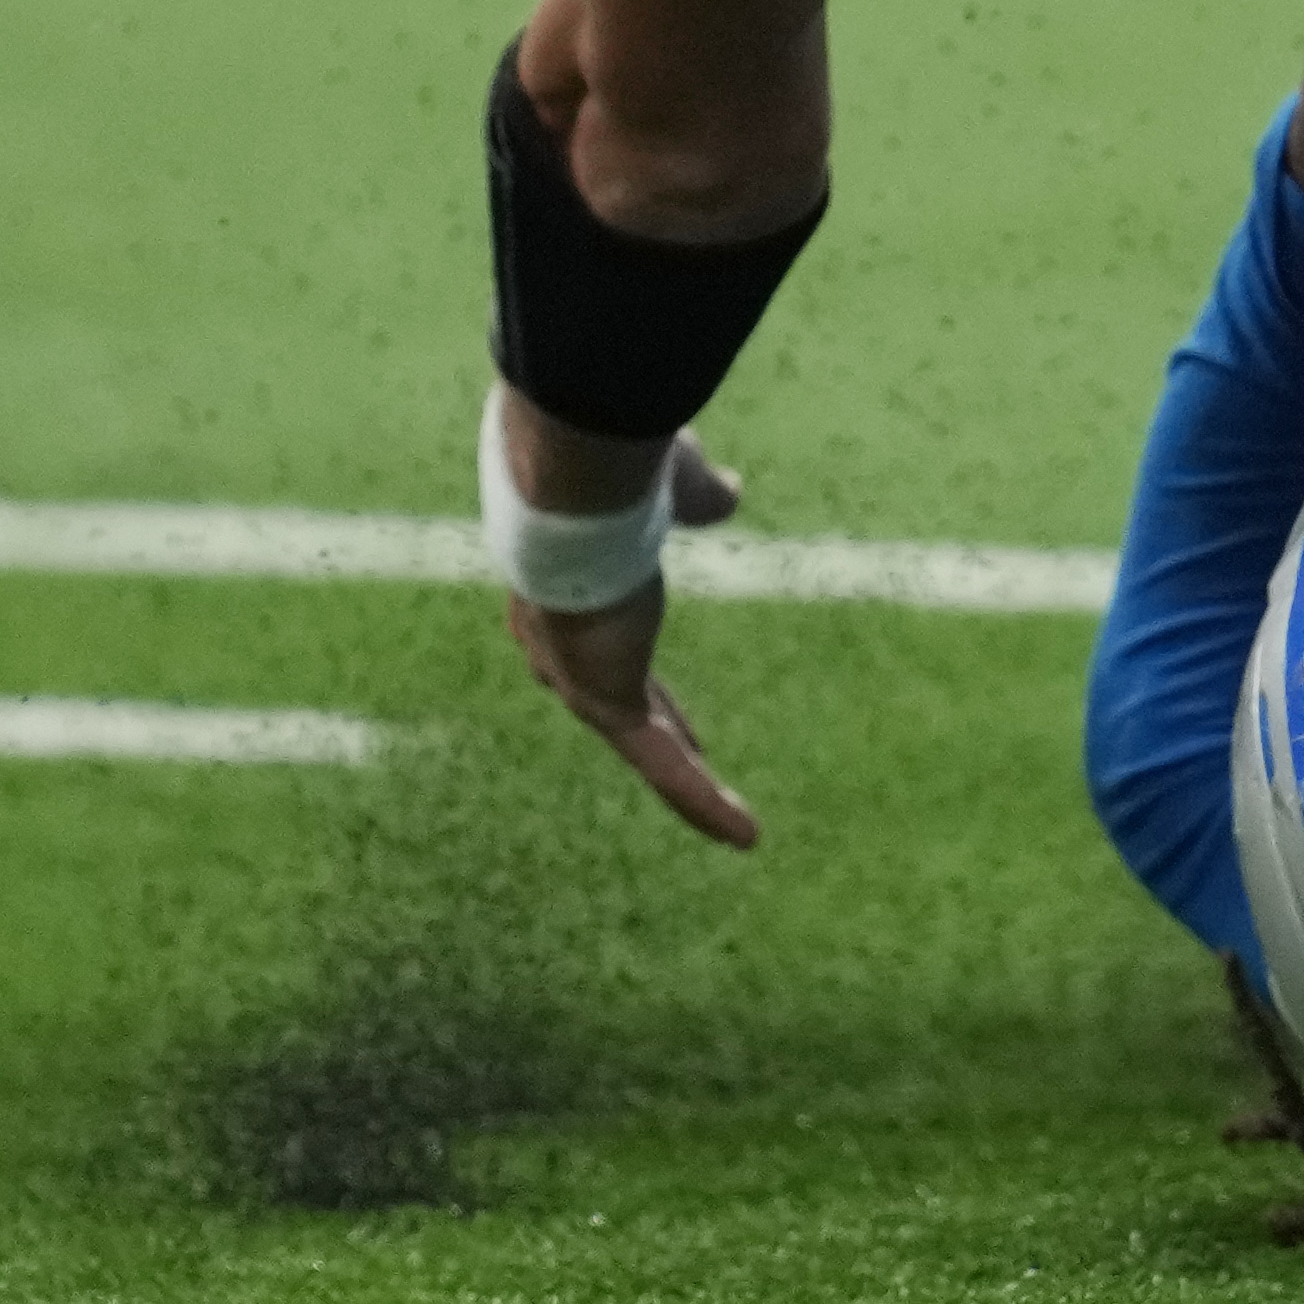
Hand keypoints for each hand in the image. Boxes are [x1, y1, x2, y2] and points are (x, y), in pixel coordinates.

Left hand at [504, 426, 758, 848]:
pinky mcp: (605, 701)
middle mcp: (557, 639)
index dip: (634, 653)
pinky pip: (659, 763)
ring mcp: (578, 676)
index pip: (604, 630)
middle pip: (616, 697)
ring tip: (732, 822)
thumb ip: (698, 496)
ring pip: (643, 743)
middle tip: (692, 747)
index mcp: (564, 582)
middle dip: (657, 724)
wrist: (579, 484)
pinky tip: (746, 833)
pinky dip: (702, 799)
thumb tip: (727, 495)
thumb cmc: (618, 469)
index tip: (658, 672)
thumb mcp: (672, 482)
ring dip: (688, 783)